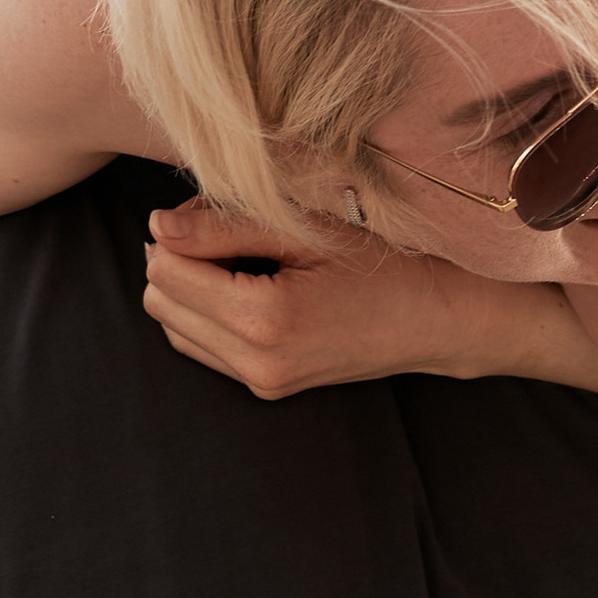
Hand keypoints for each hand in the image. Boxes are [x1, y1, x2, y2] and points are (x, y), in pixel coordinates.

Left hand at [142, 201, 533, 396]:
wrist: (438, 321)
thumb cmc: (385, 265)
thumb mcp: (308, 231)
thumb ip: (226, 226)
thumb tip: (158, 225)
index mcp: (264, 319)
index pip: (166, 270)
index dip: (176, 231)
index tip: (213, 210)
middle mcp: (255, 361)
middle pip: (161, 300)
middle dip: (179, 259)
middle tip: (226, 229)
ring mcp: (261, 381)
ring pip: (173, 327)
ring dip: (188, 287)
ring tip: (240, 258)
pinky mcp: (267, 387)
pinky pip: (200, 347)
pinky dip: (204, 313)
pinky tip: (245, 287)